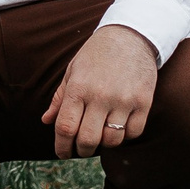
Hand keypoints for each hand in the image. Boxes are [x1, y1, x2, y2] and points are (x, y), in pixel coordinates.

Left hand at [41, 25, 158, 158]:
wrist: (131, 35)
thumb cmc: (97, 54)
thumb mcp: (73, 70)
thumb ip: (60, 98)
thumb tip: (46, 121)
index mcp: (79, 88)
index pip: (65, 127)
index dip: (61, 146)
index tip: (62, 153)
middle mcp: (100, 96)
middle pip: (88, 139)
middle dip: (82, 150)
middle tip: (82, 148)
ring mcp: (124, 100)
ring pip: (112, 140)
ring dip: (104, 144)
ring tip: (101, 135)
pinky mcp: (143, 101)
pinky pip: (134, 133)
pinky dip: (125, 136)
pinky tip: (120, 127)